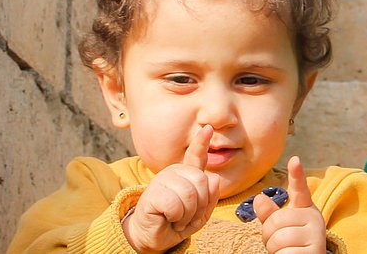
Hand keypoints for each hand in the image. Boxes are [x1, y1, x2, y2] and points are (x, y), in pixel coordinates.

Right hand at [124, 126, 221, 253]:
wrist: (155, 237)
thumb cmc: (177, 222)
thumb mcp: (200, 212)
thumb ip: (210, 196)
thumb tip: (214, 178)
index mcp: (186, 175)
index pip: (196, 156)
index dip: (202, 143)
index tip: (208, 128)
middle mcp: (173, 173)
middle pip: (202, 181)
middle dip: (200, 205)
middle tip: (187, 215)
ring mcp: (161, 180)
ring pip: (190, 194)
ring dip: (188, 214)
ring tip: (178, 218)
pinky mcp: (151, 193)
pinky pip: (176, 204)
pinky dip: (177, 217)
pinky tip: (169, 218)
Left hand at [256, 156, 326, 252]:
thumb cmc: (291, 245)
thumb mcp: (278, 227)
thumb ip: (269, 213)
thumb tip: (259, 198)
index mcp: (305, 208)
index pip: (300, 189)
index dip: (296, 174)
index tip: (295, 159)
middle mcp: (314, 218)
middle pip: (276, 219)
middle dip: (268, 235)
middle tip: (278, 243)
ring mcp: (316, 235)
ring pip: (279, 237)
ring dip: (274, 248)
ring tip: (286, 250)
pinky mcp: (315, 250)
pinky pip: (285, 252)